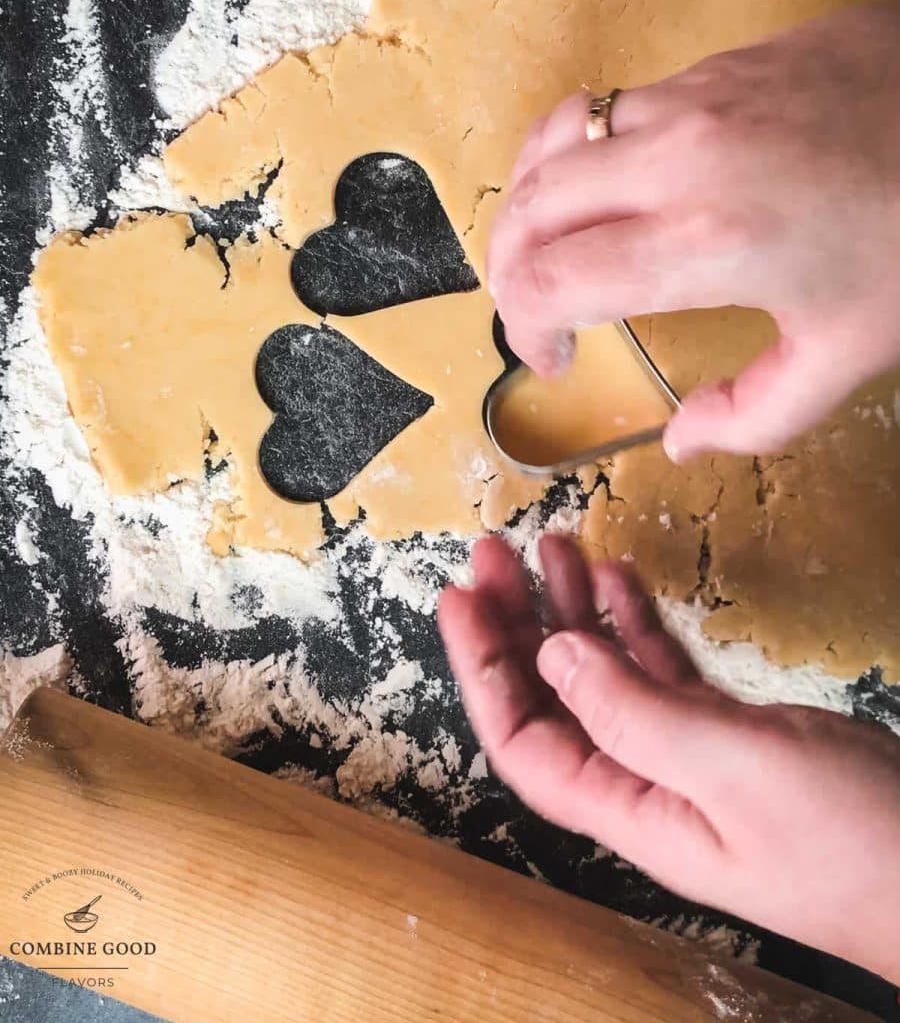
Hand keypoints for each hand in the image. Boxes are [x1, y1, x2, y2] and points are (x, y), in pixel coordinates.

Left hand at [438, 535, 899, 982]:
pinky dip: (633, 624)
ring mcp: (684, 758)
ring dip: (571, 612)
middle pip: (552, 699)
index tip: (460, 599)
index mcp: (627, 808)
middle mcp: (641, 784)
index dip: (481, 670)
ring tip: (553, 548)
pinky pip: (658, 672)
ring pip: (602, 675)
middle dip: (516, 624)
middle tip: (494, 553)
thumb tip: (553, 657)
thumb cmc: (850, 845)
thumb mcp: (733, 771)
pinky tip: (617, 582)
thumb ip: (636, 714)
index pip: (523, 739)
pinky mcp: (727, 737)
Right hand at [488, 5, 899, 459]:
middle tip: (535, 312)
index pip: (547, 279)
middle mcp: (676, 159)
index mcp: (703, 242)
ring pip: (553, 145)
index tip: (555, 359)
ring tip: (555, 248)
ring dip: (533, 206)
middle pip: (527, 208)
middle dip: (506, 270)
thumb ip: (754, 414)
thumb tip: (681, 441)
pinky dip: (579, 159)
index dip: (526, 329)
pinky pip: (606, 110)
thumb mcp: (851, 352)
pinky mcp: (714, 63)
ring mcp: (691, 98)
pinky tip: (615, 191)